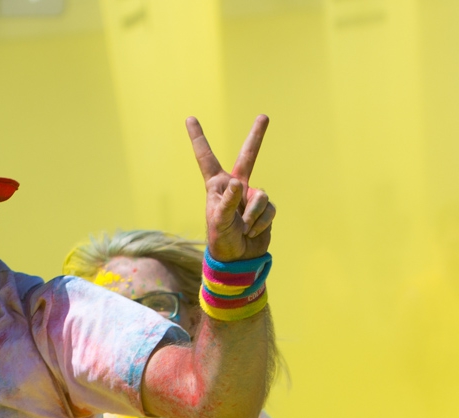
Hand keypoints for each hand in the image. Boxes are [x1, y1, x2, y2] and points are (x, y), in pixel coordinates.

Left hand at [187, 115, 275, 263]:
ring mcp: (251, 196)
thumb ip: (226, 202)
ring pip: (260, 197)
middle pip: (248, 156)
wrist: (238, 260)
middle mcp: (235, 186)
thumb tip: (238, 183)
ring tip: (243, 230)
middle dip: (257, 136)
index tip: (189, 118)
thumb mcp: (219, 222)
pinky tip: (253, 233)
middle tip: (264, 117)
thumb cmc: (221, 240)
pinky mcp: (265, 208)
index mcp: (216, 185)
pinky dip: (261, 223)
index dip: (198, 137)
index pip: (206, 157)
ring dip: (253, 217)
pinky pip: (268, 209)